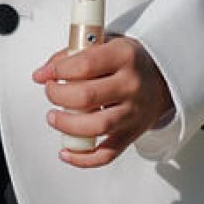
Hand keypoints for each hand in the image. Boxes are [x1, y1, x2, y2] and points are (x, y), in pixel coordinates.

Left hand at [32, 37, 174, 168]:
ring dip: (66, 125)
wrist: (163, 79)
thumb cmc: (127, 62)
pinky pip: (107, 153)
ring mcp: (133, 112)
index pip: (85, 65)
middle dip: (58, 96)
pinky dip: (83, 158)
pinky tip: (66, 152)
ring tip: (54, 117)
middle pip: (87, 96)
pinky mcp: (132, 134)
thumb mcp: (105, 45)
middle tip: (51, 92)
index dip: (58, 71)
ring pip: (97, 126)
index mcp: (124, 56)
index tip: (46, 74)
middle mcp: (131, 85)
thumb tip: (41, 74)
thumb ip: (71, 56)